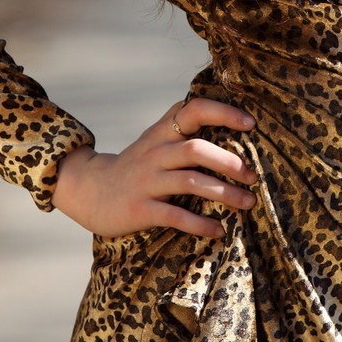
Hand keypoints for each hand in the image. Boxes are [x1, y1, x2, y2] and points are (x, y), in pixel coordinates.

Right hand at [51, 97, 257, 239]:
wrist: (89, 190)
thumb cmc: (136, 167)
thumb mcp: (155, 141)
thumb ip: (183, 130)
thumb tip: (230, 122)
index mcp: (162, 133)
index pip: (193, 110)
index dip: (224, 113)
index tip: (251, 124)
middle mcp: (155, 153)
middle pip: (196, 149)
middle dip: (230, 162)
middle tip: (252, 176)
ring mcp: (147, 181)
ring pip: (190, 182)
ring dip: (224, 194)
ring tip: (247, 203)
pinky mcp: (140, 208)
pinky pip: (175, 215)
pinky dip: (200, 224)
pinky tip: (218, 231)